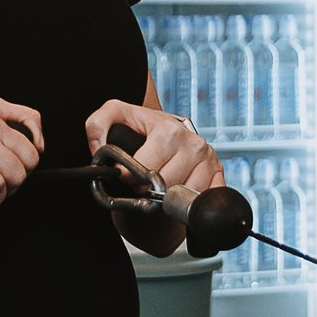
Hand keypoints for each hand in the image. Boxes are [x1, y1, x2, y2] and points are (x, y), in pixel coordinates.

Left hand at [87, 98, 222, 195]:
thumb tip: (97, 149)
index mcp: (169, 129)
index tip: (127, 175)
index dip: (131, 177)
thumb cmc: (142, 126)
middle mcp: (194, 143)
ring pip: (184, 196)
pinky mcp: (219, 173)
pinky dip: (191, 200)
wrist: (167, 130)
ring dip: (168, 197)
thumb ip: (97, 125)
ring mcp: (209, 159)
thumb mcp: (115, 116)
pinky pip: (205, 198)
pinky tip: (179, 190)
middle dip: (149, 188)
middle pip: (165, 185)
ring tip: (160, 185)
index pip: (145, 168)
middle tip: (142, 183)